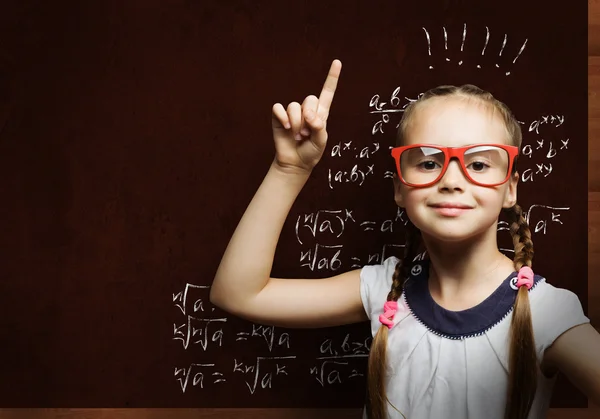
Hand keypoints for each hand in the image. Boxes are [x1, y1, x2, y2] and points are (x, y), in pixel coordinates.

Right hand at [271, 59, 340, 174]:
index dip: (332, 77)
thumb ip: (319, 127)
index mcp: (321, 113)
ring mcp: (292, 113)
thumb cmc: (311, 152)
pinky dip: (283, 118)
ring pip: (294, 106)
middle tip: (306, 134)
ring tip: (297, 136)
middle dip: (308, 117)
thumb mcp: (321, 141)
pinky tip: (286, 128)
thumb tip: (309, 115)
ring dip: (296, 123)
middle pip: (309, 99)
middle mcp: (307, 110)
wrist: (295, 163)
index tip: (337, 62)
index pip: (327, 92)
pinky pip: (279, 108)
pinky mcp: (279, 116)